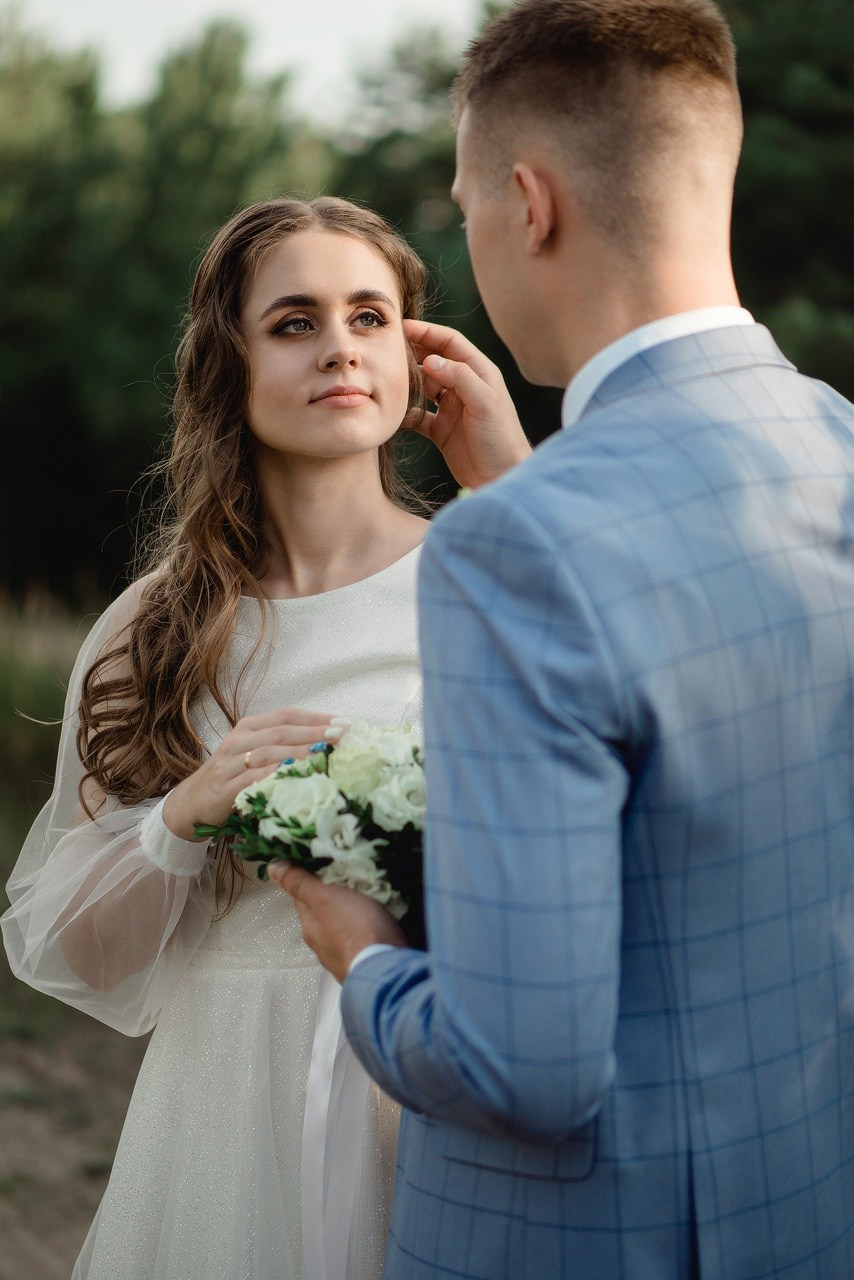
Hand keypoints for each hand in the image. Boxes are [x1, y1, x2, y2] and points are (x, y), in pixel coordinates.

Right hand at [163, 707, 338, 839]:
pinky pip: (253, 778)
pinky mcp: (225, 787)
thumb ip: (281, 747)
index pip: (286, 715)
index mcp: (248, 727)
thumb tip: (325, 745)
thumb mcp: (253, 756)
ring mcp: (230, 763)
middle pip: (281, 731)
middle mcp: (238, 740)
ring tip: (325, 753)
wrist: (190, 805)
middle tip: (340, 736)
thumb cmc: (230, 778)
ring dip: (300, 752)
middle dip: (314, 732)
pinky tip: (295, 774)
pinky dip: (275, 775)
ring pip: (270, 752)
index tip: (342, 722)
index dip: (315, 717)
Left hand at [268, 864, 405, 982]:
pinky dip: (364, 932)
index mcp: (310, 927)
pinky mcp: (362, 966)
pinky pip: (360, 942)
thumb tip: (272, 868)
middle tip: (350, 881)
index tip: (326, 866)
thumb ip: (300, 883)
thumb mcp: (325, 897)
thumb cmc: (355, 929)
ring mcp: (342, 958)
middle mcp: (321, 946)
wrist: (386, 971)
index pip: (303, 897)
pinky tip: (375, 926)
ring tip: (367, 902)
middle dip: (333, 899)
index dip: (311, 880)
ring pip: (341, 929)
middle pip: (322, 914)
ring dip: (349, 917)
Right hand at [403, 318, 531, 488]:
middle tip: (386, 352)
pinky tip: (392, 412)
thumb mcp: (485, 403)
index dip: (426, 332)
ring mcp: (452, 408)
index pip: (450, 342)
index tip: (400, 328)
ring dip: (406, 382)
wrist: (503, 479)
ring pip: (423, 386)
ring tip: (386, 379)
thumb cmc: (502, 439)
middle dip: (411, 353)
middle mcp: (464, 387)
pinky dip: (405, 412)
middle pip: (433, 360)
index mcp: (479, 373)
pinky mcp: (441, 431)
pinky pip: (418, 416)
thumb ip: (460, 378)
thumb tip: (430, 360)